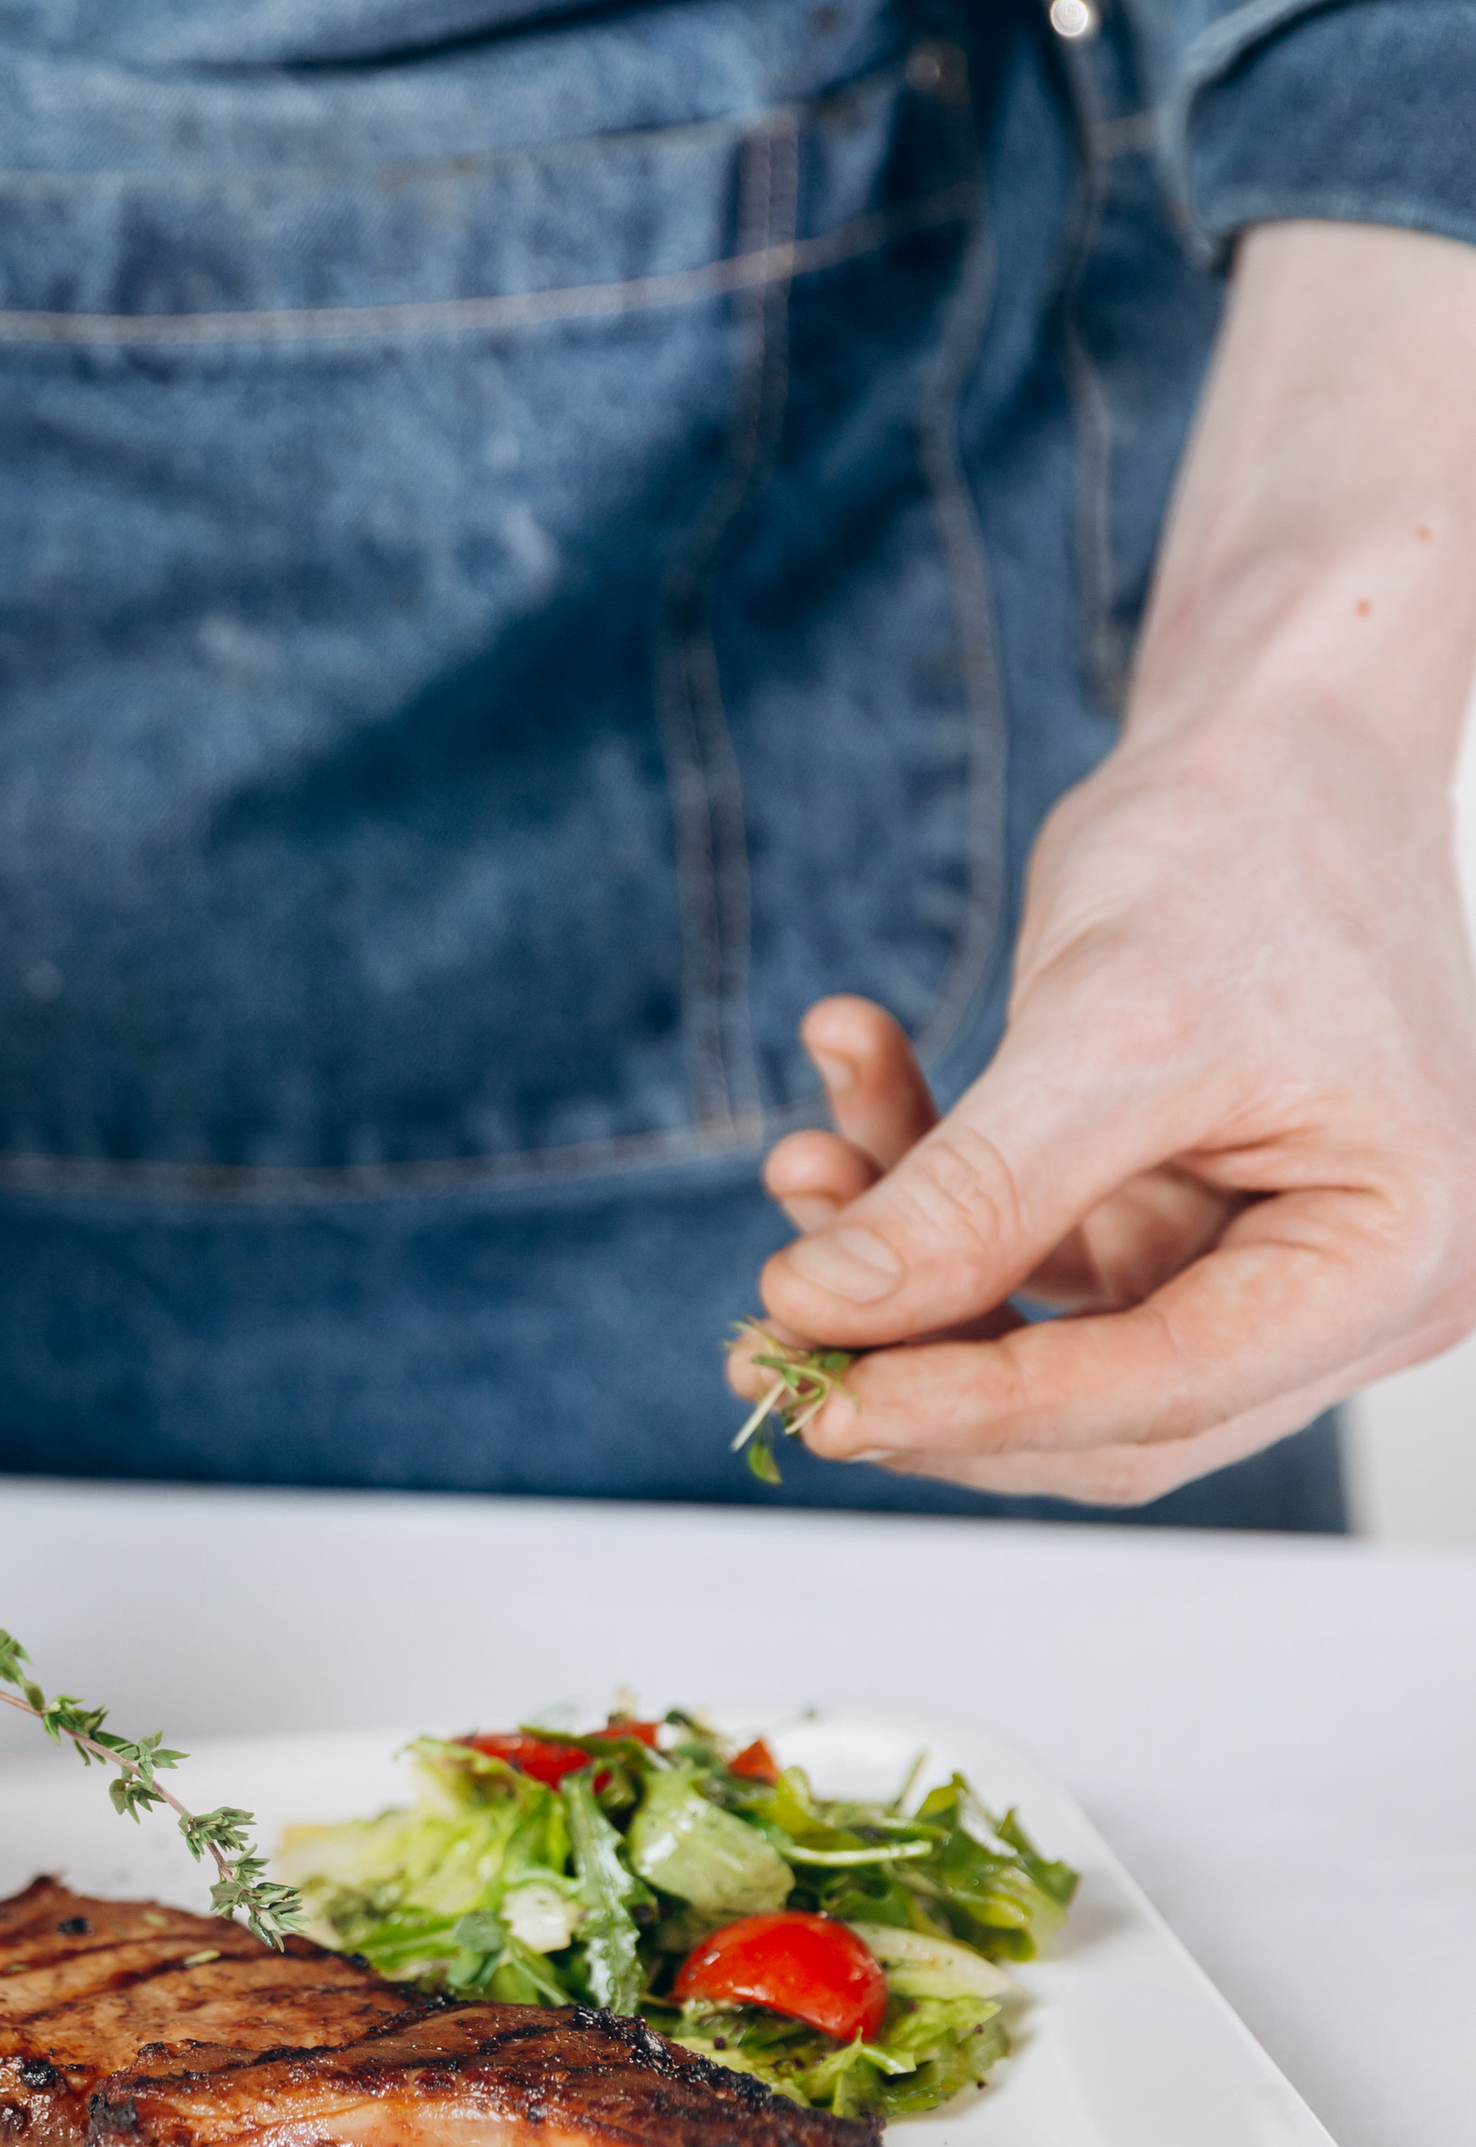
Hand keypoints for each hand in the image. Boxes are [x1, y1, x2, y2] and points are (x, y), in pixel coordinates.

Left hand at [732, 219, 1475, 1502]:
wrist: (1273, 735)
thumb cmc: (1245, 850)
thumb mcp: (1110, 1025)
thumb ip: (977, 1192)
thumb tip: (816, 1315)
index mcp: (1389, 1263)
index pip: (1156, 1400)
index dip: (972, 1411)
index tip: (811, 1397)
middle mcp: (1344, 1292)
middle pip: (1099, 1412)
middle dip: (922, 1366)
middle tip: (758, 1333)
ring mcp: (1260, 1262)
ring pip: (1043, 1335)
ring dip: (905, 1269)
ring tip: (792, 1163)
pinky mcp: (1175, 1214)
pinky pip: (1026, 1246)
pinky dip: (925, 1176)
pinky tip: (848, 1062)